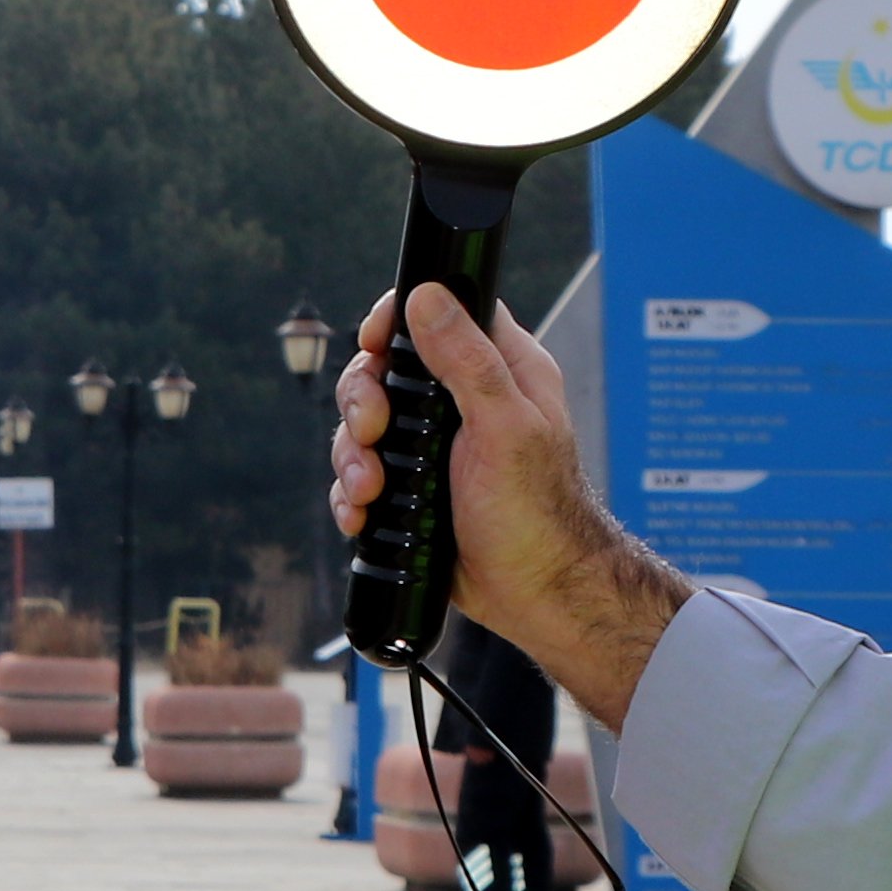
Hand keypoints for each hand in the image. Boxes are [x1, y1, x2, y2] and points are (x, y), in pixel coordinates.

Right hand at [326, 283, 681, 723]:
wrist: (536, 593)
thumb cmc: (539, 514)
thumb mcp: (506, 428)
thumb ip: (468, 361)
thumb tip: (428, 297)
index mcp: (499, 368)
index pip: (440, 310)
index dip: (396, 317)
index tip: (374, 343)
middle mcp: (463, 400)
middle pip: (384, 369)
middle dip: (364, 402)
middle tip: (373, 430)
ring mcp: (433, 445)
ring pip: (363, 424)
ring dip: (353, 457)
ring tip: (371, 491)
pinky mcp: (411, 487)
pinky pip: (360, 473)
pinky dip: (352, 493)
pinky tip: (362, 512)